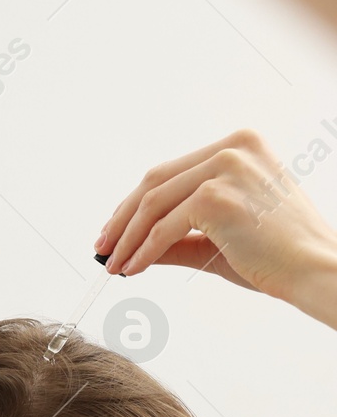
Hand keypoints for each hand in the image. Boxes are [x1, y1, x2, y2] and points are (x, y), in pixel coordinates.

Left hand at [95, 128, 336, 320]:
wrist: (314, 270)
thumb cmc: (276, 256)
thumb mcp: (218, 238)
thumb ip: (177, 236)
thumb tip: (129, 247)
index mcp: (240, 145)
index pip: (170, 172)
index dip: (135, 203)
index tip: (115, 228)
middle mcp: (234, 147)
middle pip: (154, 183)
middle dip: (123, 219)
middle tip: (103, 247)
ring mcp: (226, 168)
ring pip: (153, 205)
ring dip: (127, 239)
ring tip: (113, 264)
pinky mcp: (216, 197)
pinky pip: (164, 228)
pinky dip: (142, 251)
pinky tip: (131, 269)